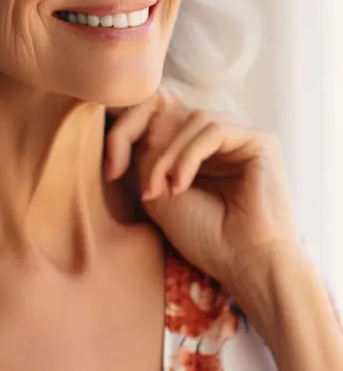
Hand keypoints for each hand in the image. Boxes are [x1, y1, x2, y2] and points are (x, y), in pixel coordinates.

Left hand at [105, 92, 300, 299]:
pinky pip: (213, 129)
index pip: (156, 112)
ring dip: (165, 156)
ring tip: (160, 191)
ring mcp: (240, 136)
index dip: (125, 129)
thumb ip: (145, 155)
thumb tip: (130, 119)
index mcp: (195, 146)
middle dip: (137, 136)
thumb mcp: (157, 193)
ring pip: (190, 119)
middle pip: (168, 106)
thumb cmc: (204, 237)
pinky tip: (180, 186)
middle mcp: (219, 136)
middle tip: (121, 173)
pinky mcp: (260, 141)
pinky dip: (188, 156)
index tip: (110, 170)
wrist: (243, 264)